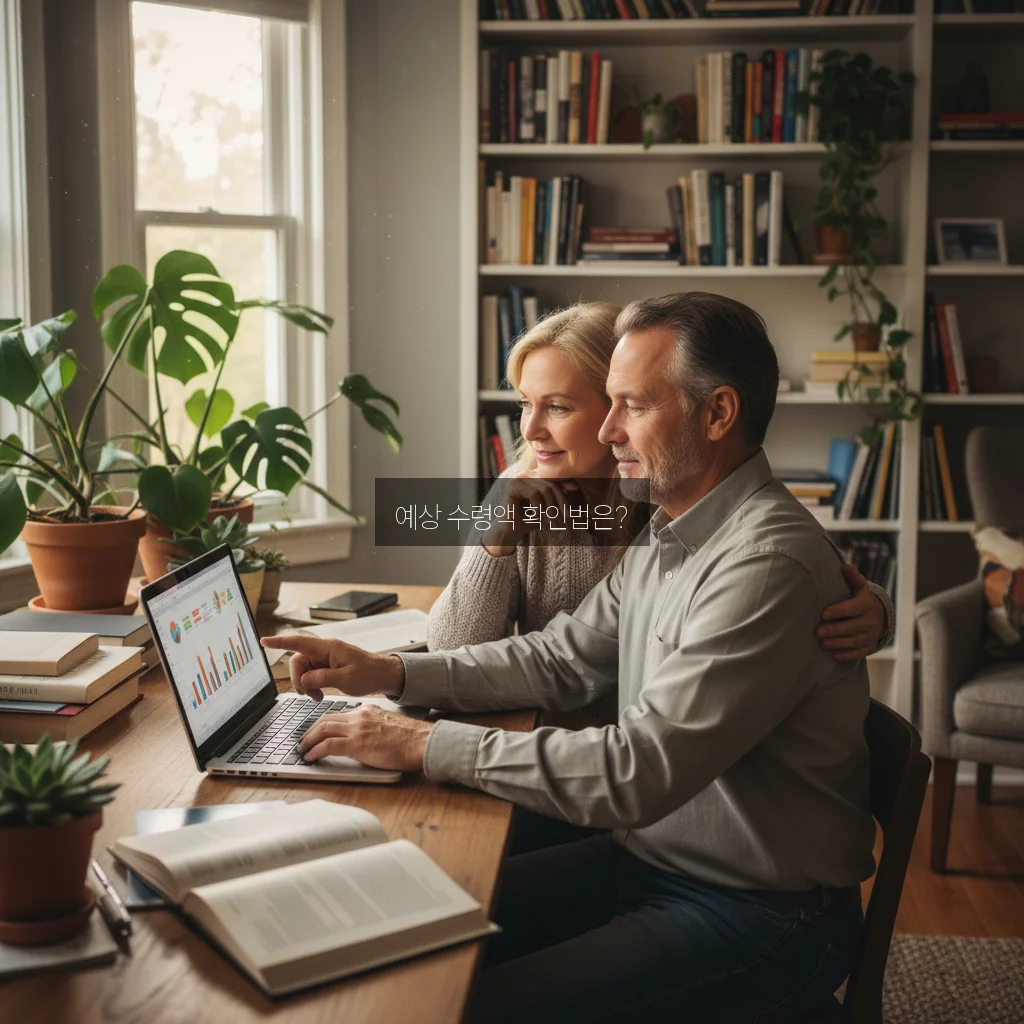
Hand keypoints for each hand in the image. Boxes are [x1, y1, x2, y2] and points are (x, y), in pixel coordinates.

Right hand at [259, 634, 404, 700]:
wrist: (384, 676)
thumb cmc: (370, 674)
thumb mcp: (347, 679)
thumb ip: (324, 678)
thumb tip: (304, 679)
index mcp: (329, 648)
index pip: (299, 642)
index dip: (280, 642)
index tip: (263, 641)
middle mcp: (324, 650)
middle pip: (297, 661)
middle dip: (299, 680)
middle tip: (311, 695)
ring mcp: (325, 658)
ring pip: (302, 670)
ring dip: (305, 685)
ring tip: (318, 696)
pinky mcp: (326, 665)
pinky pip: (310, 674)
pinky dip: (311, 686)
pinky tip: (319, 694)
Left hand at [298, 704, 432, 771]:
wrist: (421, 741)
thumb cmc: (412, 738)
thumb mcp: (390, 725)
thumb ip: (375, 727)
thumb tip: (366, 739)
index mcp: (368, 710)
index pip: (340, 714)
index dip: (325, 723)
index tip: (318, 731)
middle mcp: (360, 716)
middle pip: (326, 719)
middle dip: (311, 730)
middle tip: (304, 740)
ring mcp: (357, 729)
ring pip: (323, 729)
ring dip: (309, 740)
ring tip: (302, 750)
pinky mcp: (356, 744)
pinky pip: (327, 745)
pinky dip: (315, 751)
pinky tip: (310, 757)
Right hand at [481, 471, 577, 556]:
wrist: (510, 531)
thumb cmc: (530, 519)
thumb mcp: (548, 506)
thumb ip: (558, 495)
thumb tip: (575, 485)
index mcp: (534, 476)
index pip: (554, 478)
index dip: (565, 486)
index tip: (575, 495)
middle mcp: (526, 474)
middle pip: (551, 483)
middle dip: (560, 501)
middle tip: (565, 517)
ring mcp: (518, 478)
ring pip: (544, 488)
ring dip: (550, 507)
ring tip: (550, 520)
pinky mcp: (512, 486)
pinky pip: (533, 493)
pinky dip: (538, 507)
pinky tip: (536, 516)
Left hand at [816, 563, 885, 661]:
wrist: (881, 615)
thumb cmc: (862, 599)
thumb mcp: (860, 587)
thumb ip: (853, 578)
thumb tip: (846, 566)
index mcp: (866, 604)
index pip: (852, 608)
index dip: (838, 611)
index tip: (823, 614)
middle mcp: (871, 621)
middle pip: (852, 627)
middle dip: (834, 630)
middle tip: (817, 632)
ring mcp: (871, 635)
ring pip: (854, 641)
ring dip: (837, 643)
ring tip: (822, 644)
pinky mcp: (870, 646)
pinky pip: (860, 653)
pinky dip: (848, 655)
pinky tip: (835, 656)